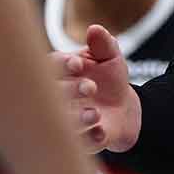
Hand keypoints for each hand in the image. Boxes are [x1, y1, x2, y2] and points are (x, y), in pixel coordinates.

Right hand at [57, 25, 142, 152]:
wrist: (123, 108)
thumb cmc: (109, 78)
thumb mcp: (110, 58)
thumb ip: (104, 44)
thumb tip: (95, 29)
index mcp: (58, 73)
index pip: (50, 66)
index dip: (61, 66)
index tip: (79, 65)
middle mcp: (55, 98)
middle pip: (51, 95)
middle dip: (68, 91)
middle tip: (91, 87)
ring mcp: (64, 120)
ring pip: (60, 122)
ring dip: (76, 118)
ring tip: (95, 113)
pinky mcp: (78, 141)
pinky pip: (78, 144)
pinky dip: (89, 139)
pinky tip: (100, 131)